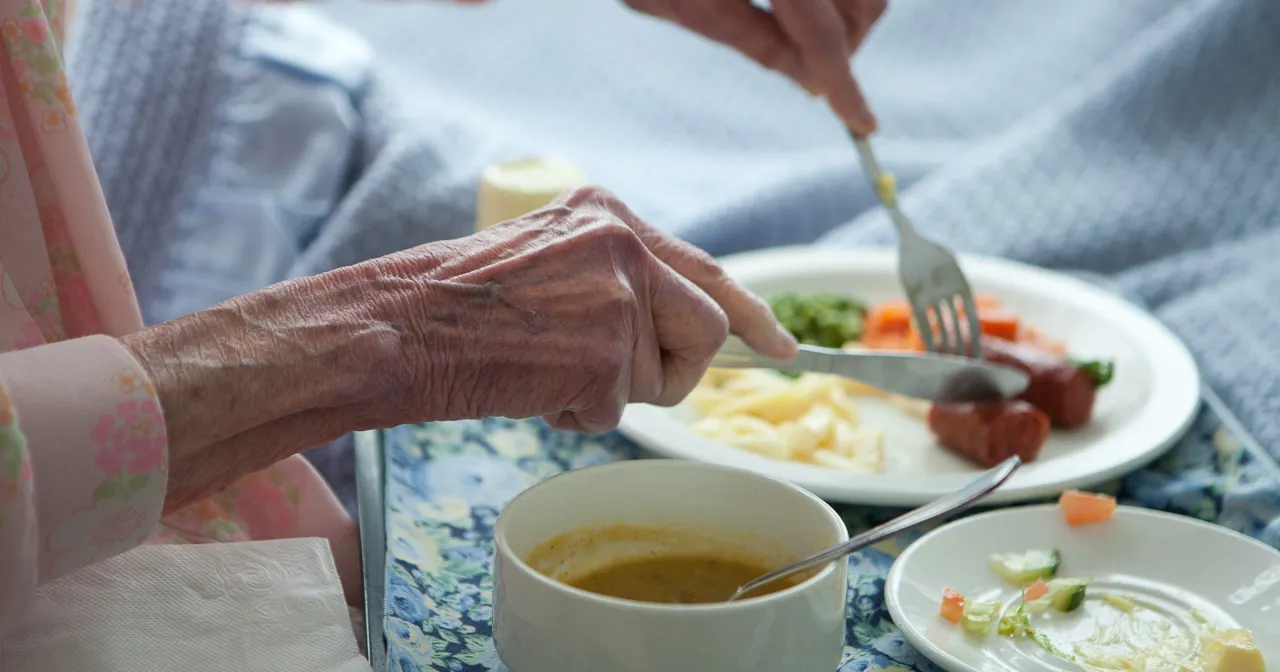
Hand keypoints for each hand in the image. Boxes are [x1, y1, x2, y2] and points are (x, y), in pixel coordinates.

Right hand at [358, 185, 797, 432]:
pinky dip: (577, 415)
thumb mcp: (552, 260)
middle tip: (614, 378)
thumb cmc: (461, 304)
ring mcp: (616, 296)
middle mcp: (624, 245)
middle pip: (706, 328)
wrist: (400, 326)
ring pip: (662, 379)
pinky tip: (531, 385)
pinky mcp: (602, 352)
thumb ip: (619, 280)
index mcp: (611, 215)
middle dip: (672, 368)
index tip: (782, 345)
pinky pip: (618, 412)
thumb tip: (684, 328)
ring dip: (611, 394)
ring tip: (545, 369)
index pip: (706, 269)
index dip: (752, 313)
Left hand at [624, 0, 886, 133]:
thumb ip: (752, 40)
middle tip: (812, 70)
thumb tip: (814, 84)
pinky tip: (801, 5)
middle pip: (863, 7)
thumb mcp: (680, 1)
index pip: (821, 33)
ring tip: (798, 24)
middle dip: (844, 47)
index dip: (844, 84)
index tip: (863, 125)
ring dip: (849, 16)